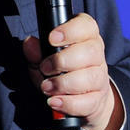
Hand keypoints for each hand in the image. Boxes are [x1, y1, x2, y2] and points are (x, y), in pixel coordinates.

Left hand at [22, 13, 122, 129]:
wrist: (82, 96)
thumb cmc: (61, 72)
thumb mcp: (44, 59)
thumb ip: (36, 51)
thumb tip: (29, 44)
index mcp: (86, 37)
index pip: (86, 26)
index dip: (70, 31)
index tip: (52, 39)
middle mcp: (96, 55)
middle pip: (90, 52)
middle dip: (62, 61)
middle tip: (44, 68)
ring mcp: (100, 77)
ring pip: (90, 78)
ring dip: (63, 84)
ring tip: (46, 87)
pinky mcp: (97, 99)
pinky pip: (87, 101)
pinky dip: (68, 103)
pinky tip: (54, 101)